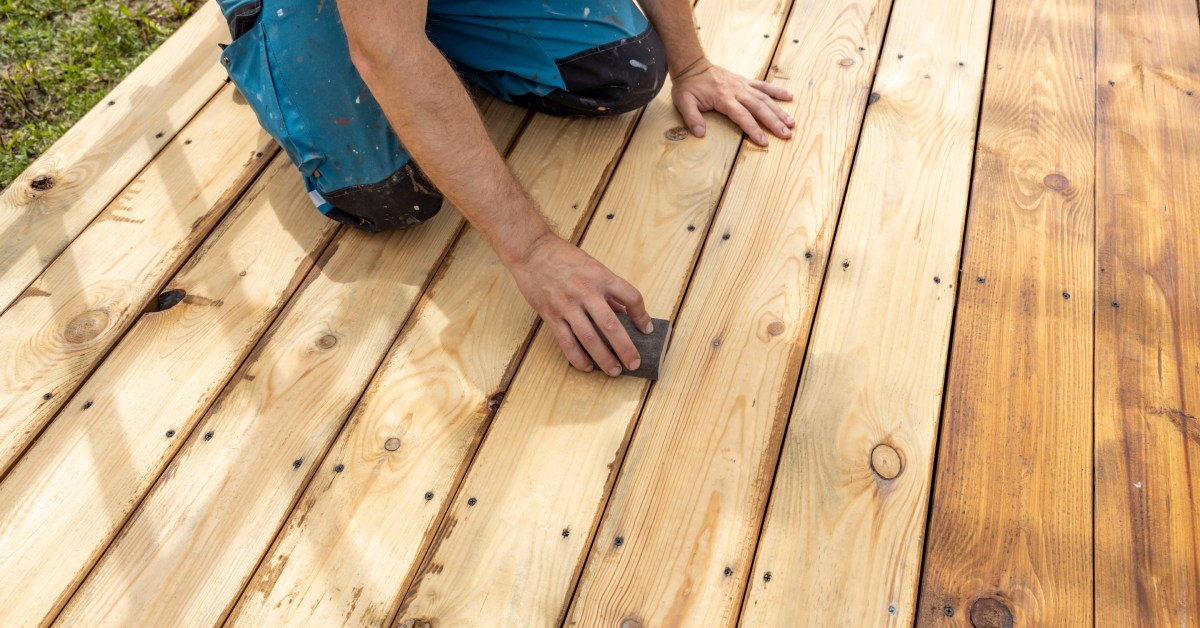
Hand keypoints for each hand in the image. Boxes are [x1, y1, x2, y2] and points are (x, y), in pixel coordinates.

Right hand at [508, 233, 653, 375]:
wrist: (532, 251)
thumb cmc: (563, 257)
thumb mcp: (592, 267)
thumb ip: (608, 290)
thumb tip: (623, 312)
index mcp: (601, 276)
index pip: (631, 297)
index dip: (642, 316)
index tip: (647, 328)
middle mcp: (586, 291)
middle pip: (611, 325)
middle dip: (626, 348)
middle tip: (634, 363)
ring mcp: (567, 304)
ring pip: (589, 338)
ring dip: (604, 358)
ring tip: (614, 370)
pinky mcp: (551, 314)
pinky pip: (566, 342)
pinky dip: (578, 357)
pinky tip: (587, 366)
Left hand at [672, 59, 793, 145]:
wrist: (692, 65)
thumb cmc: (688, 86)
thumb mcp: (683, 102)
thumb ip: (692, 118)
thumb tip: (700, 134)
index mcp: (723, 98)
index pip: (742, 116)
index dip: (753, 129)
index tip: (763, 141)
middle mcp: (737, 91)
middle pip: (759, 107)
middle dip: (774, 122)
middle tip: (786, 134)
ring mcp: (743, 85)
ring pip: (765, 98)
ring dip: (779, 110)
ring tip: (791, 122)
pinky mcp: (745, 81)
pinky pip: (763, 86)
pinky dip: (776, 91)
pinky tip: (789, 97)